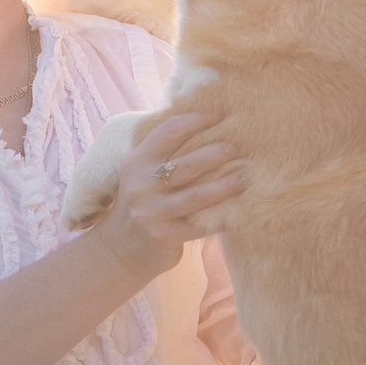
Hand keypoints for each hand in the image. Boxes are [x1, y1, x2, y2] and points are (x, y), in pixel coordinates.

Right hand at [90, 112, 245, 281]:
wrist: (119, 249)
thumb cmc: (143, 203)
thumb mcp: (142, 174)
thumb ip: (165, 152)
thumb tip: (205, 119)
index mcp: (136, 162)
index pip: (168, 132)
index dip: (195, 119)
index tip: (220, 114)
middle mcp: (141, 185)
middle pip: (186, 164)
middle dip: (216, 153)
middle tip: (239, 146)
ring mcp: (151, 213)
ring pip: (196, 195)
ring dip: (225, 185)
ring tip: (246, 175)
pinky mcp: (164, 237)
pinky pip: (200, 224)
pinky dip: (222, 216)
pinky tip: (240, 209)